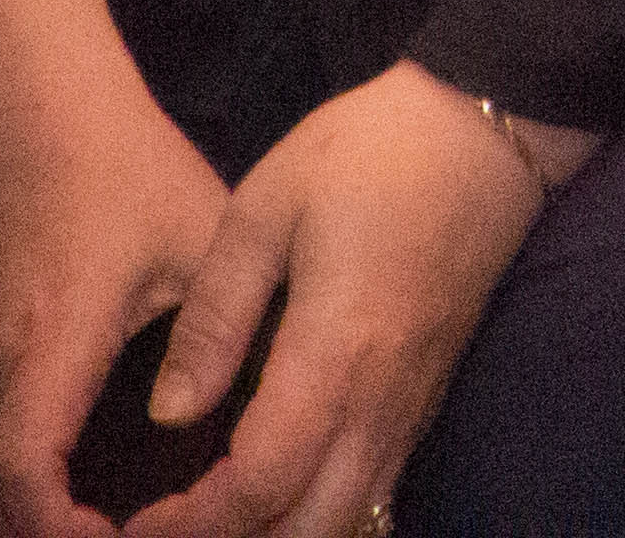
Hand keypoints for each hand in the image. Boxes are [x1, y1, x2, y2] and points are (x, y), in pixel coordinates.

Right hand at [0, 92, 230, 537]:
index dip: (66, 534)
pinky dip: (9, 504)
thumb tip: (269, 405)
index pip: (24, 475)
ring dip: (25, 531)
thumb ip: (227, 322)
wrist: (25, 107)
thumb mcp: (196, 234)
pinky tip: (67, 522)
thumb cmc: (118, 165)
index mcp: (50, 342)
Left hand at [118, 59, 577, 537]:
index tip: (136, 522)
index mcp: (334, 353)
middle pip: (310, 531)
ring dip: (278, 533)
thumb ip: (215, 313)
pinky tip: (275, 490)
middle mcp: (381, 400)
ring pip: (349, 519)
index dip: (191, 524)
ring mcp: (413, 403)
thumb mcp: (268, 203)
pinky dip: (319, 512)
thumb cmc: (373, 151)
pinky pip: (374, 487)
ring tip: (214, 516)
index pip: (258, 485)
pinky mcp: (428, 394)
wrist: (488, 128)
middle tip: (167, 528)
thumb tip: (169, 410)